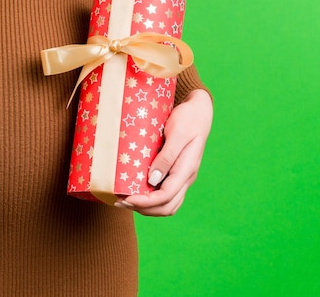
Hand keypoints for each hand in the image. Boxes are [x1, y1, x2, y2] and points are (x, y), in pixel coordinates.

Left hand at [116, 89, 212, 215]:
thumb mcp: (177, 134)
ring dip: (146, 207)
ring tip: (125, 200)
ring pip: (167, 204)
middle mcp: (185, 178)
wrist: (199, 110)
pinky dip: (150, 199)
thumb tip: (152, 180)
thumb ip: (166, 157)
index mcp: (187, 170)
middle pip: (166, 207)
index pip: (165, 197)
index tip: (126, 198)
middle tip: (120, 202)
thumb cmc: (188, 118)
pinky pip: (165, 194)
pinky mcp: (176, 172)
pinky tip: (135, 191)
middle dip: (143, 209)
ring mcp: (182, 176)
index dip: (145, 202)